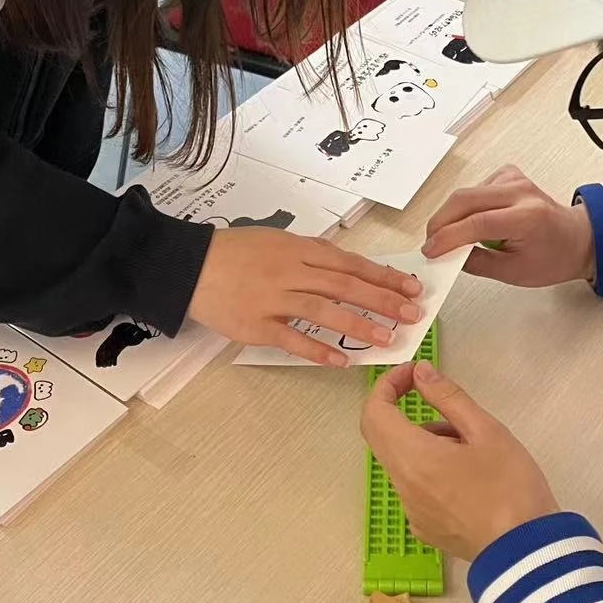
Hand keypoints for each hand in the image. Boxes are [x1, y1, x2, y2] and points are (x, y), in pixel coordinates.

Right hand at [189, 229, 421, 365]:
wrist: (190, 266)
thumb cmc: (236, 252)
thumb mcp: (278, 240)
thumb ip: (312, 252)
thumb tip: (348, 264)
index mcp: (299, 250)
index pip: (350, 264)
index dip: (383, 276)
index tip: (411, 288)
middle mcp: (291, 273)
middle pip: (344, 286)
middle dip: (382, 300)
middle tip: (412, 314)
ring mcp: (273, 300)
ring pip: (323, 311)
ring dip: (358, 325)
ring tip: (386, 338)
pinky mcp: (255, 326)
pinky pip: (291, 340)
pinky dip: (316, 351)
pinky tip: (341, 362)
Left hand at [361, 359, 557, 559]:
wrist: (527, 554)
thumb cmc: (511, 486)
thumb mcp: (486, 431)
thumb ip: (448, 397)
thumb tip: (420, 372)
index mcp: (413, 458)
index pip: (375, 412)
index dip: (387, 385)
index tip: (413, 374)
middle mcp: (403, 485)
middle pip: (381, 436)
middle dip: (403, 409)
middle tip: (440, 400)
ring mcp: (411, 511)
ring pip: (401, 461)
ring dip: (423, 440)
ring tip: (471, 443)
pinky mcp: (425, 528)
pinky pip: (414, 486)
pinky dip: (430, 467)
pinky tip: (468, 474)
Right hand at [423, 165, 594, 286]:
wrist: (577, 238)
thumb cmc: (554, 257)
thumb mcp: (514, 273)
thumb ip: (477, 263)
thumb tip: (447, 256)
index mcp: (527, 216)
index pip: (477, 222)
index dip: (448, 237)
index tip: (430, 250)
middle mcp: (520, 192)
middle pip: (464, 199)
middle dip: (440, 223)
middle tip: (431, 244)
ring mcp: (514, 179)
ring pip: (466, 193)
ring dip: (451, 215)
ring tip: (450, 238)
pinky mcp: (508, 175)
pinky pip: (474, 189)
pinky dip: (465, 207)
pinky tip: (472, 222)